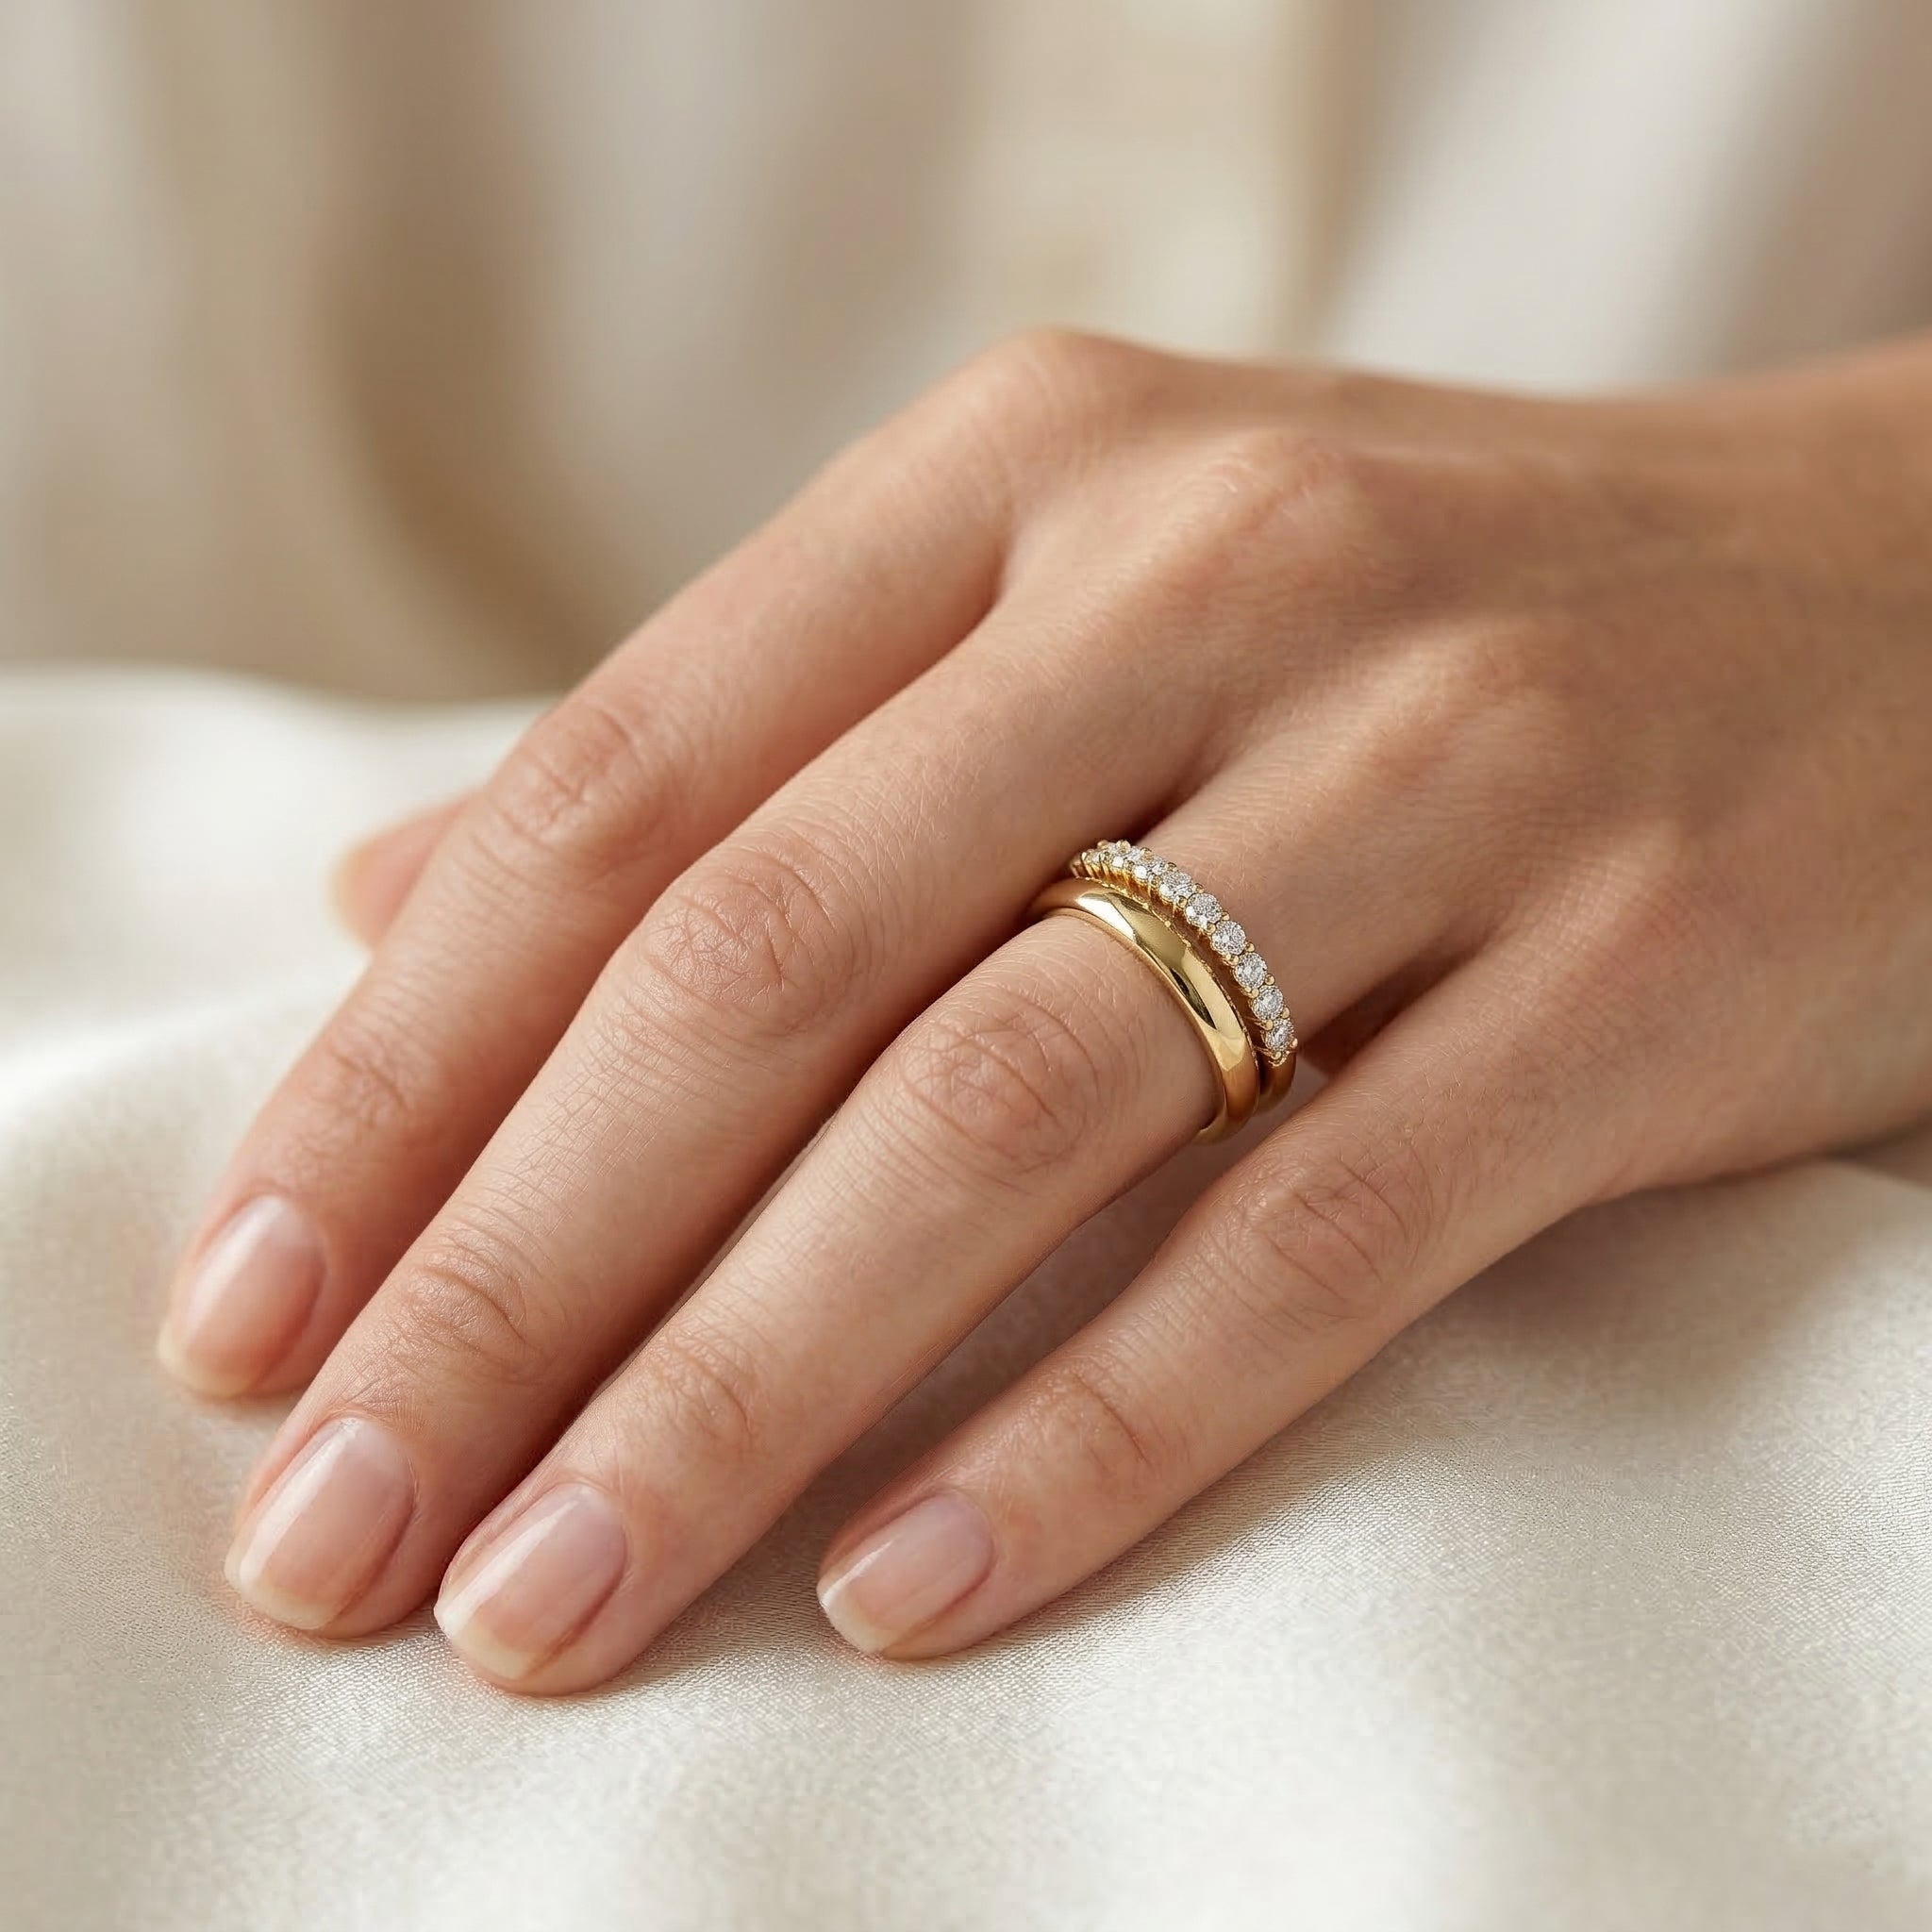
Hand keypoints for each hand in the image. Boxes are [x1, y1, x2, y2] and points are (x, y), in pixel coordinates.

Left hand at [159, 329, 1931, 1691]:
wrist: (1890, 600)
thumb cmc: (1423, 624)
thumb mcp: (1066, 603)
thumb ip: (748, 753)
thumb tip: (394, 906)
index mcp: (1018, 478)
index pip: (623, 793)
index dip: (405, 1078)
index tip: (250, 1316)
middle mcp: (1205, 579)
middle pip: (767, 966)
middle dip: (515, 1278)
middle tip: (342, 1529)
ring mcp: (1439, 762)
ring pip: (1005, 1114)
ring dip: (744, 1388)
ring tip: (556, 1600)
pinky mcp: (1629, 970)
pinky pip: (1307, 1240)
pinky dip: (1092, 1434)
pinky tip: (906, 1590)